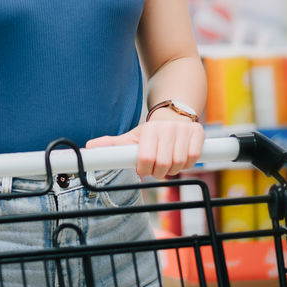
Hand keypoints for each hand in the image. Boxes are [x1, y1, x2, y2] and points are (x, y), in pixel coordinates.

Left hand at [85, 110, 204, 178]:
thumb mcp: (131, 137)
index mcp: (148, 130)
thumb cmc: (150, 132)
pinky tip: (181, 159)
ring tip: (168, 163)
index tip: (143, 169)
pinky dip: (187, 164)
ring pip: (180, 163)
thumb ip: (112, 144)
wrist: (173, 114)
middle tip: (156, 169)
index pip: (146, 159)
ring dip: (174, 170)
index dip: (145, 170)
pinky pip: (194, 158)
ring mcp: (184, 130)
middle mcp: (167, 128)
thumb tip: (88, 148)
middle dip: (159, 172)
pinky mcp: (198, 132)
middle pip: (164, 164)